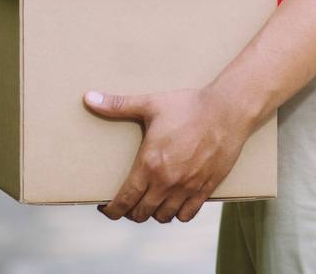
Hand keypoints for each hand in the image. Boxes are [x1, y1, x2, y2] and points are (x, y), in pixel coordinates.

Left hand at [84, 84, 255, 222]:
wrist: (227, 109)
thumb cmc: (189, 105)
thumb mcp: (151, 104)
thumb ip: (118, 105)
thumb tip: (88, 98)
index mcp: (149, 165)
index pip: (123, 201)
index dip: (111, 211)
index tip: (107, 208)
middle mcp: (166, 182)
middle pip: (141, 214)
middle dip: (131, 212)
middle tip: (130, 202)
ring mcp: (187, 188)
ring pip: (163, 217)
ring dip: (154, 213)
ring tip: (152, 203)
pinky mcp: (206, 188)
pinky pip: (187, 215)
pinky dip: (178, 214)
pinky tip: (175, 203)